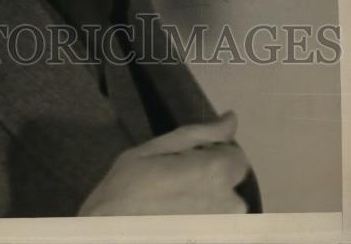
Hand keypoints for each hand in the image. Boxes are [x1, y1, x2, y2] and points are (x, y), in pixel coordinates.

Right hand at [78, 111, 249, 215]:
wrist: (112, 232)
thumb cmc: (129, 185)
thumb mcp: (157, 148)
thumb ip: (200, 133)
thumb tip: (231, 118)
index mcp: (215, 172)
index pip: (237, 156)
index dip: (214, 152)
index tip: (188, 157)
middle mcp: (228, 203)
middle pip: (232, 183)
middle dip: (212, 176)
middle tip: (178, 179)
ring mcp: (221, 227)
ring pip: (226, 206)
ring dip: (208, 200)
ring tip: (175, 201)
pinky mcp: (211, 238)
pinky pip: (217, 224)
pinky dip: (202, 219)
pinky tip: (177, 217)